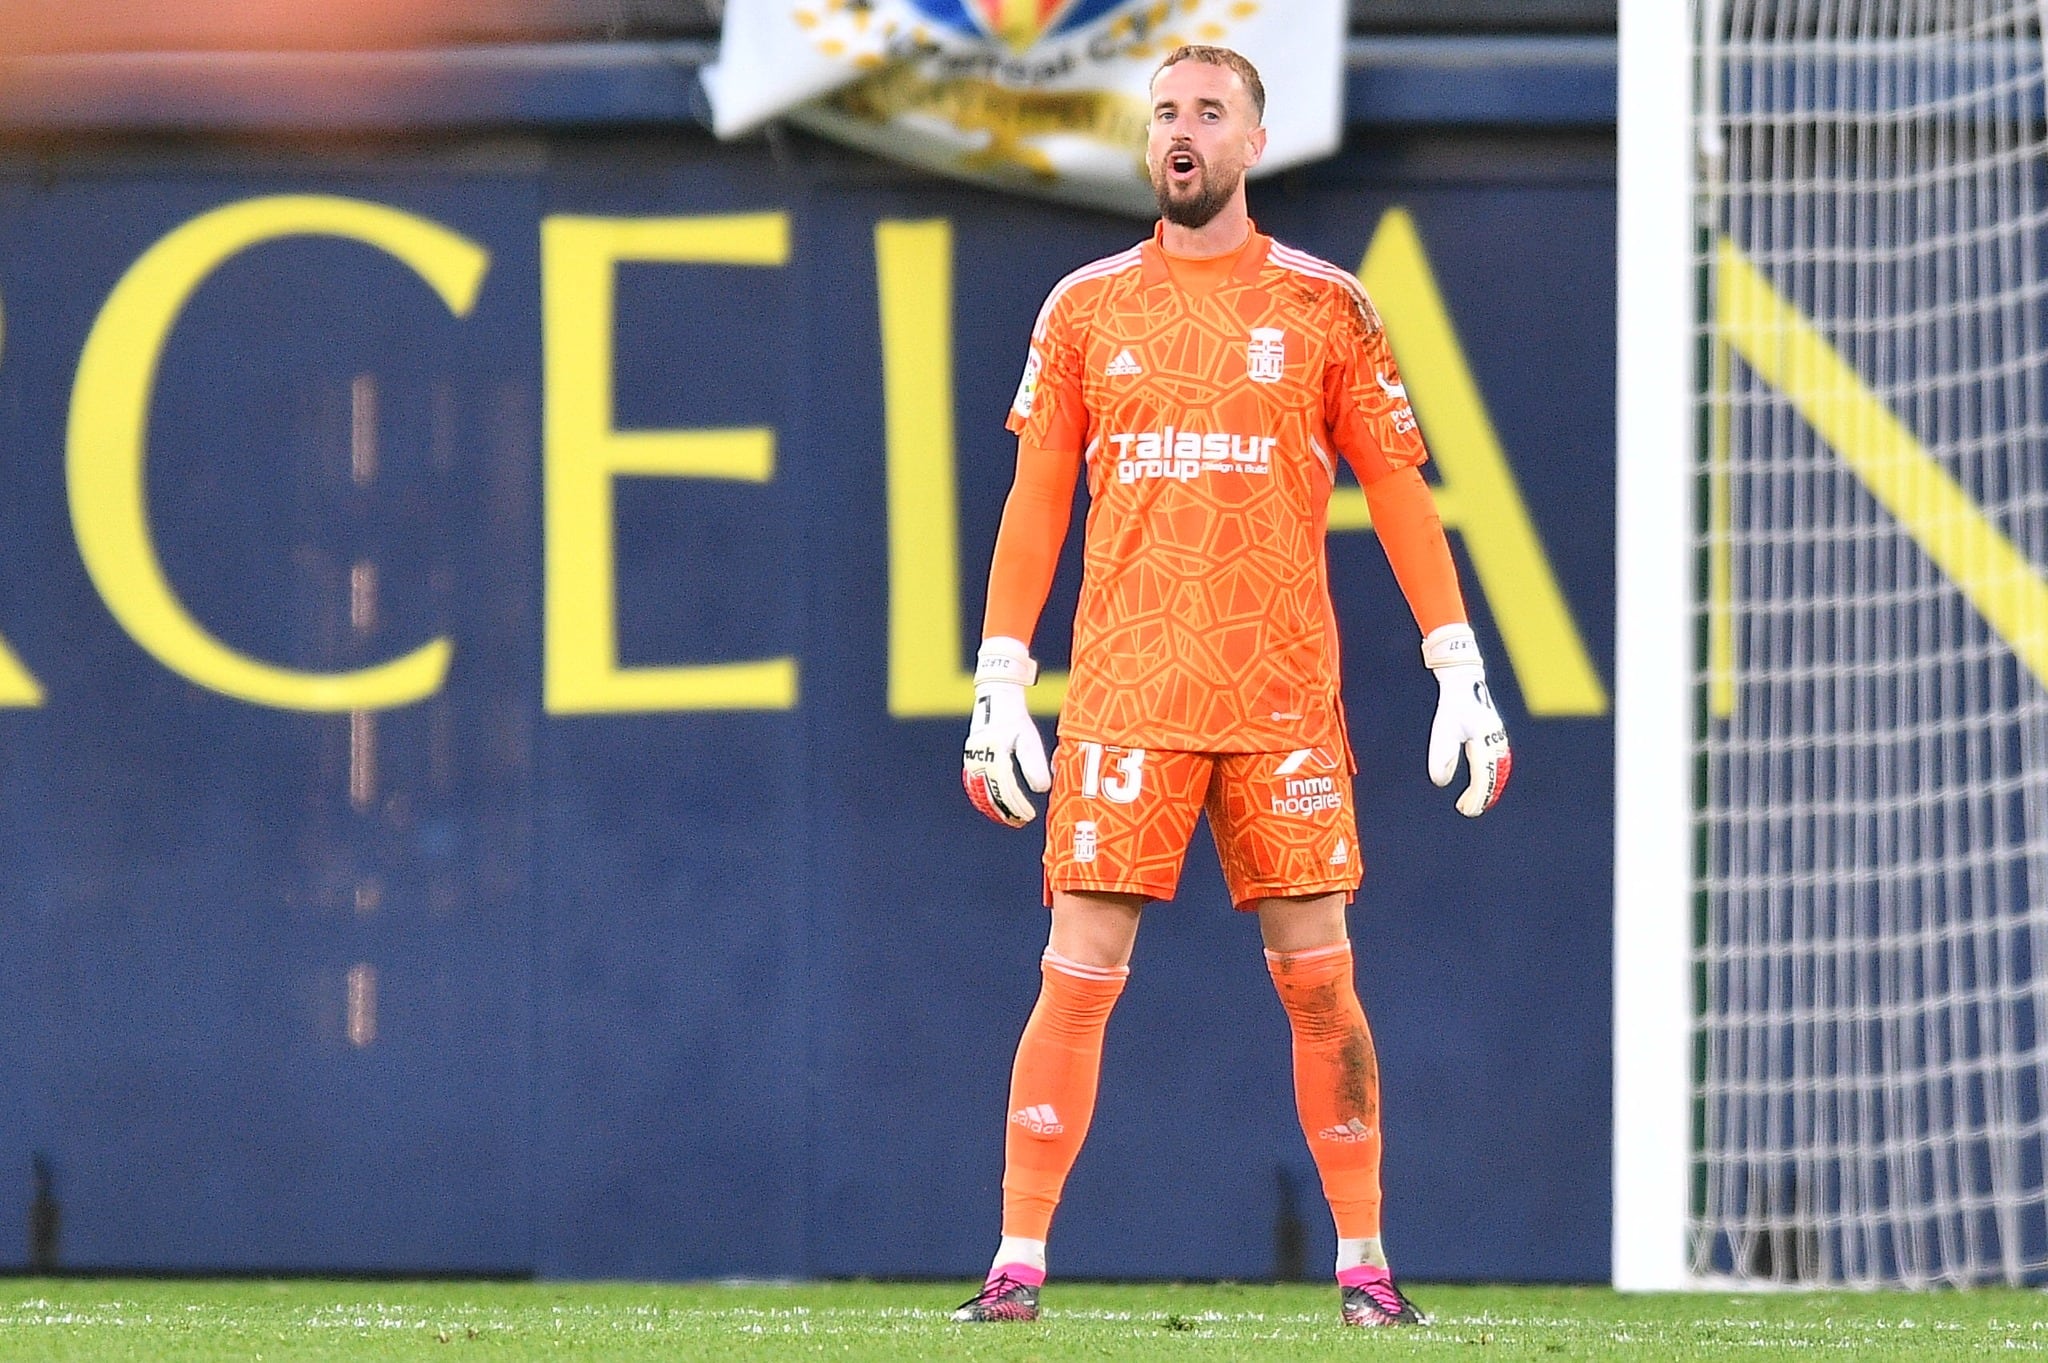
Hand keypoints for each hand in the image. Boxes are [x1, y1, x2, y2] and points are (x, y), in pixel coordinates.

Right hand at [962, 637, 1050, 826]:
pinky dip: (983, 798)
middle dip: (1007, 811)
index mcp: (995, 756)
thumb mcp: (1029, 739)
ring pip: (980, 793)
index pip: (1006, 790)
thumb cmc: (1015, 718)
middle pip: (991, 795)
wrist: (995, 697)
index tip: (1030, 815)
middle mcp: (980, 760)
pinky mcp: (971, 758)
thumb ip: (1034, 765)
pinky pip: (974, 785)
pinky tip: (992, 805)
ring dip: (994, 808)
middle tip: (1021, 821)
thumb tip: (1041, 789)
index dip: (1018, 806)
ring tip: (1008, 818)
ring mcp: (972, 760)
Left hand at [1421, 623, 1510, 816]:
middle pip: (1495, 778)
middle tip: (1466, 810)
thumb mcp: (1442, 730)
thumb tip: (1441, 781)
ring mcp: (1499, 740)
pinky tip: (1484, 786)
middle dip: (1482, 796)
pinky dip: (1493, 778)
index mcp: (1484, 740)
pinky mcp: (1497, 738)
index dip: (1474, 796)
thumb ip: (1442, 755)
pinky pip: (1499, 764)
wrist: (1466, 684)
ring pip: (1500, 772)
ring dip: (1489, 789)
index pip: (1482, 776)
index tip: (1464, 809)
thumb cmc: (1453, 707)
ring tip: (1474, 803)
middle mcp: (1496, 742)